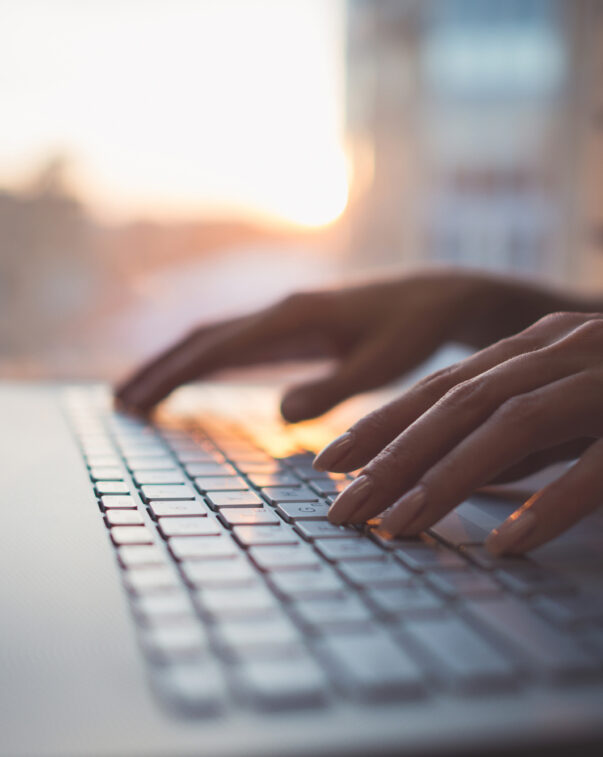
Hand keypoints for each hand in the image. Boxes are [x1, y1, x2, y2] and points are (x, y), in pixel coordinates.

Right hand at [116, 269, 571, 419]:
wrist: (436, 298)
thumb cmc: (415, 331)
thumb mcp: (383, 364)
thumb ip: (335, 388)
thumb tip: (280, 414)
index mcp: (294, 317)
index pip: (218, 347)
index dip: (174, 374)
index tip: (138, 400)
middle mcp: (280, 310)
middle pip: (203, 338)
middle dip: (160, 369)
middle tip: (120, 403)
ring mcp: (284, 316)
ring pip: (215, 339)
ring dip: (176, 365)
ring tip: (140, 395)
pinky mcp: (294, 327)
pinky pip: (237, 345)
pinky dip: (205, 364)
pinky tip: (193, 381)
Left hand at [316, 312, 602, 555]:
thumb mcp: (563, 409)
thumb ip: (512, 435)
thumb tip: (452, 473)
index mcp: (534, 348)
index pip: (442, 386)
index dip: (381, 424)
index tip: (329, 462)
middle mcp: (559, 353)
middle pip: (459, 403)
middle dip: (394, 457)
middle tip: (344, 509)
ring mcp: (601, 381)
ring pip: (510, 423)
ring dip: (447, 477)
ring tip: (398, 526)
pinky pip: (595, 465)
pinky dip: (548, 503)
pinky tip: (507, 542)